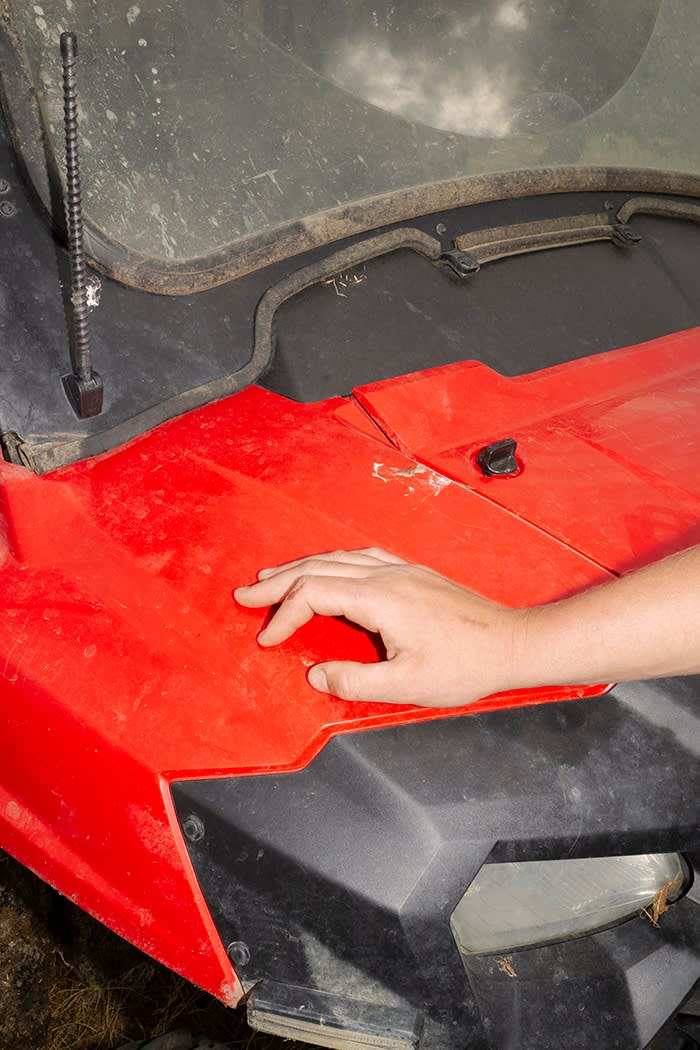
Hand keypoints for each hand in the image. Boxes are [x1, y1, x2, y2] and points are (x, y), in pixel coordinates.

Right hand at [234, 548, 524, 705]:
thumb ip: (354, 681)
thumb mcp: (406, 685)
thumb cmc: (465, 666)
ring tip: (272, 580)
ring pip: (338, 558)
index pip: (314, 594)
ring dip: (301, 568)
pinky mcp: (414, 574)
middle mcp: (388, 575)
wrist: (512, 643)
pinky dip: (331, 563)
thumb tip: (315, 674)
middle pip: (319, 568)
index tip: (267, 639)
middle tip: (245, 595)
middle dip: (277, 582)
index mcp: (381, 598)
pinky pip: (360, 558)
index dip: (283, 615)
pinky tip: (327, 569)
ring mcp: (402, 570)